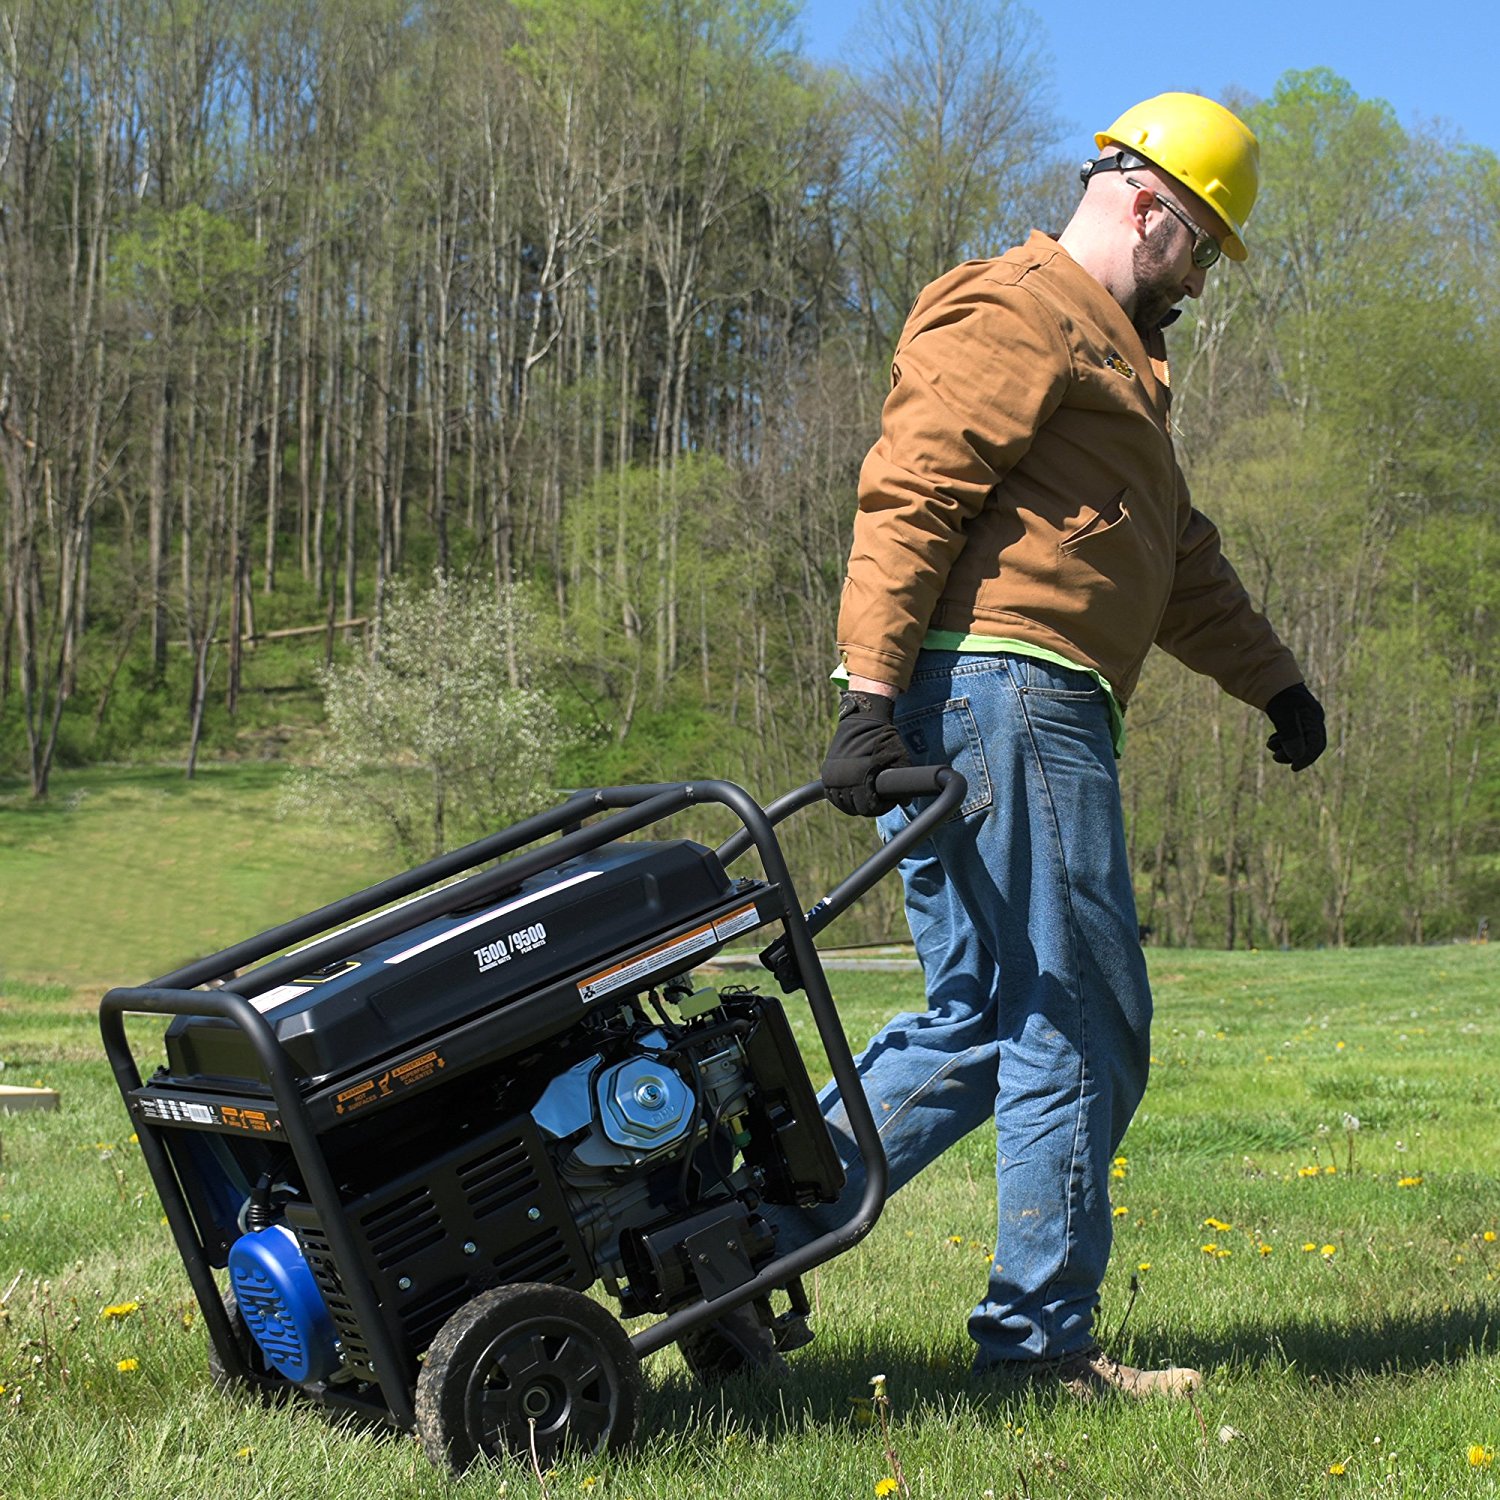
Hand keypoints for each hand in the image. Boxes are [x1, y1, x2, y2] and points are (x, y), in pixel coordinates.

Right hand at [821, 691, 911, 815]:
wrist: (863, 719)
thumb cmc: (884, 738)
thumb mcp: (899, 758)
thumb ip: (904, 781)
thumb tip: (905, 802)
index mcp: (861, 778)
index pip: (868, 808)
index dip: (880, 808)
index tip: (886, 802)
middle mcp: (844, 779)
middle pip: (855, 808)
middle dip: (867, 806)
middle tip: (877, 800)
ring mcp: (833, 776)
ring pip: (842, 803)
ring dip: (853, 804)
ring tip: (864, 798)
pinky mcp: (827, 772)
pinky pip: (831, 795)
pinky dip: (840, 798)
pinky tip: (851, 795)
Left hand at [1265, 683, 1325, 770]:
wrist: (1270, 675)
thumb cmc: (1278, 695)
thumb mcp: (1283, 715)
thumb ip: (1291, 735)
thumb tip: (1297, 756)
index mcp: (1314, 718)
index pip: (1316, 744)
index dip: (1306, 758)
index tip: (1293, 768)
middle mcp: (1312, 718)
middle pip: (1308, 744)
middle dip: (1292, 754)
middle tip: (1275, 757)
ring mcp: (1304, 717)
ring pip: (1299, 740)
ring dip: (1285, 748)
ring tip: (1270, 745)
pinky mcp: (1294, 717)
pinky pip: (1293, 734)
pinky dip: (1283, 740)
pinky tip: (1272, 741)